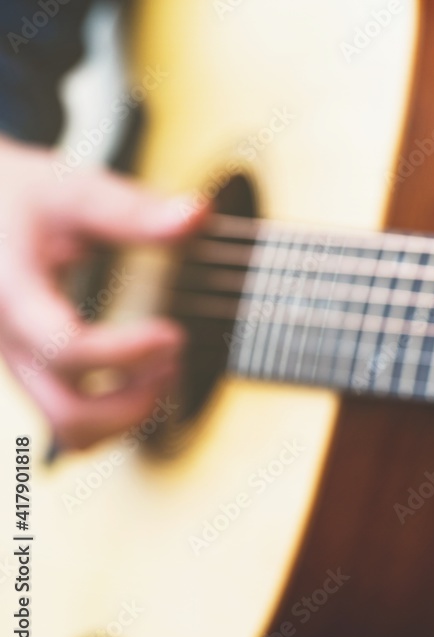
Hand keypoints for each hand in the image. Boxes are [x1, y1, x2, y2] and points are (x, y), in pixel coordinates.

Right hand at [0, 136, 207, 449]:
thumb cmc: (20, 198)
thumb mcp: (71, 192)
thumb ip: (130, 210)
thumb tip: (197, 216)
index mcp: (14, 298)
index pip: (67, 350)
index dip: (129, 352)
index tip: (173, 334)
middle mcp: (11, 344)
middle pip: (68, 416)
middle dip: (135, 402)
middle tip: (173, 359)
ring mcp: (20, 364)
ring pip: (70, 430)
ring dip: (127, 414)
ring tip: (165, 371)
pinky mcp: (33, 371)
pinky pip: (70, 417)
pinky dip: (114, 411)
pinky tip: (145, 372)